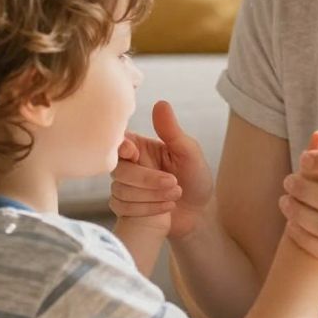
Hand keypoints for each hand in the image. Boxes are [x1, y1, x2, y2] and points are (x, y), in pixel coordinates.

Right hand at [109, 100, 214, 241]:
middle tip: (174, 183)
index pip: (118, 142)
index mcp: (140, 147)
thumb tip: (160, 103)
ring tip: (176, 195)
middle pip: (118, 170)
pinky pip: (122, 208)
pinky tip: (166, 209)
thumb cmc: (196, 179)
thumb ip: (172, 131)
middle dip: (146, 180)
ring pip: (121, 191)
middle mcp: (129, 166)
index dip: (121, 148)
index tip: (134, 153)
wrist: (199, 213)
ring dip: (151, 196)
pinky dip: (146, 210)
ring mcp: (125, 187)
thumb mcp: (189, 153)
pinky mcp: (125, 208)